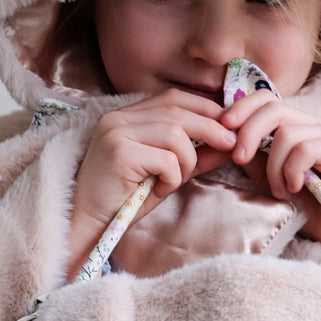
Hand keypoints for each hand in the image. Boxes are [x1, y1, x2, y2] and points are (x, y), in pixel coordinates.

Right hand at [67, 90, 235, 278]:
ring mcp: (116, 132)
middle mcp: (118, 117)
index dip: (206, 108)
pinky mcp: (119, 153)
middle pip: (178, 110)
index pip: (174, 97)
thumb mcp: (167, 172)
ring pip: (175, 134)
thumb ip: (195, 155)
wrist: (89, 222)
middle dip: (211, 128)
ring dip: (187, 161)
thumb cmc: (125, 199)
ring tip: (175, 181)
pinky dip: (172, 178)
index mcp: (127, 115)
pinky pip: (165, 159)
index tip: (229, 127)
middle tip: (231, 146)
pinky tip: (159, 190)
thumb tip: (231, 142)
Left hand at [220, 94, 320, 272]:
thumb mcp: (269, 177)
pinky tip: (295, 188)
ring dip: (274, 165)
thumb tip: (225, 138)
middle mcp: (313, 124)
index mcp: (295, 125)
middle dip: (249, 132)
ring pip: (286, 132)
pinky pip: (304, 149)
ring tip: (280, 190)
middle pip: (273, 108)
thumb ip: (253, 156)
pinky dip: (292, 171)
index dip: (242, 108)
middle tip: (239, 159)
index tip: (223, 129)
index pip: (266, 98)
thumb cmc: (306, 207)